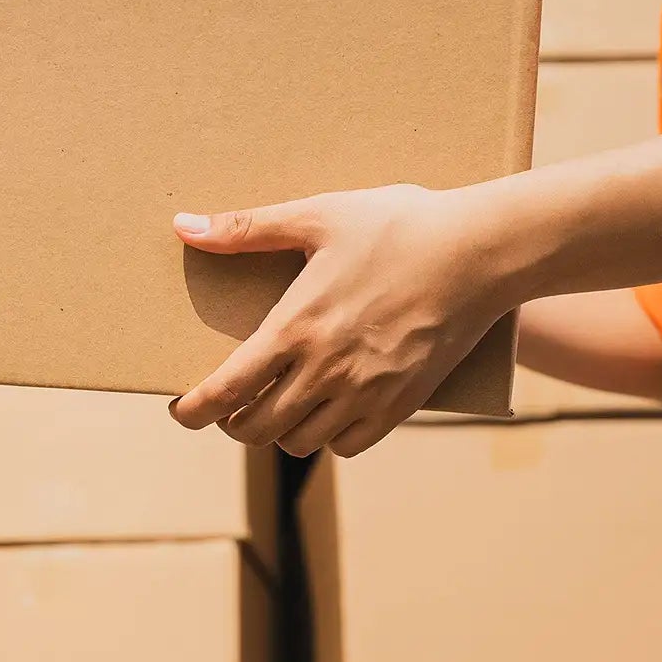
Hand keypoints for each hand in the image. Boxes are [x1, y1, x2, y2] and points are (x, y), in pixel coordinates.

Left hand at [169, 185, 515, 456]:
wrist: (482, 251)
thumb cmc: (398, 225)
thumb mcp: (318, 216)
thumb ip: (247, 228)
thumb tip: (184, 226)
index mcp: (296, 328)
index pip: (225, 392)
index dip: (192, 412)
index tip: (180, 411)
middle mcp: (326, 371)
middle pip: (255, 429)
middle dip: (232, 422)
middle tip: (230, 403)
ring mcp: (365, 393)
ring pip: (300, 442)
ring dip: (279, 430)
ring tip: (278, 404)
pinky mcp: (401, 404)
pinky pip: (348, 445)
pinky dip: (328, 436)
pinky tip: (326, 410)